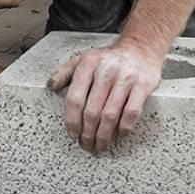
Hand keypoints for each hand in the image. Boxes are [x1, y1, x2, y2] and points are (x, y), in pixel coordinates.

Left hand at [46, 43, 161, 151]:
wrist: (140, 48)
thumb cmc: (109, 59)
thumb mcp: (84, 59)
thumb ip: (65, 72)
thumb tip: (51, 86)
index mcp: (88, 64)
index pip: (75, 99)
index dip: (72, 121)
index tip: (73, 134)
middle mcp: (106, 70)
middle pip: (92, 111)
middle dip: (87, 133)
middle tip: (86, 144)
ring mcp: (126, 77)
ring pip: (110, 115)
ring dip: (104, 135)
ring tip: (100, 144)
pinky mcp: (143, 85)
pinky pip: (132, 112)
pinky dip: (124, 127)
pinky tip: (120, 133)